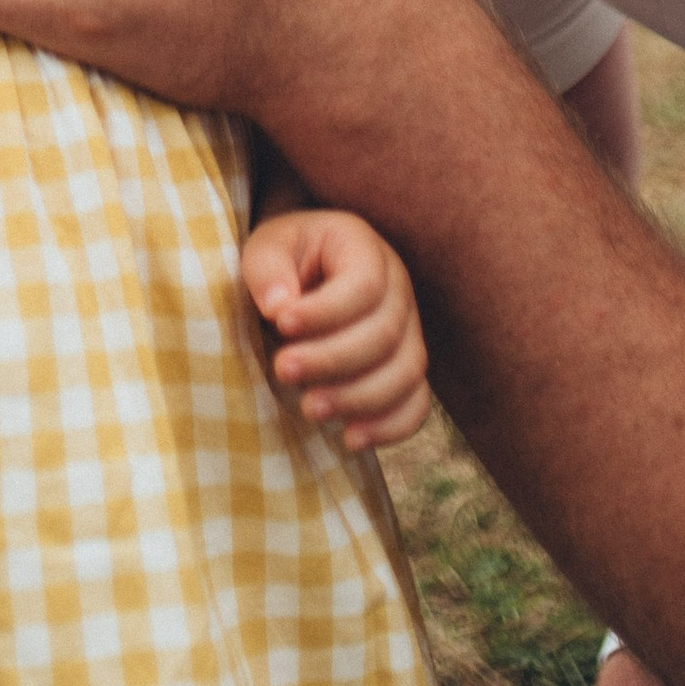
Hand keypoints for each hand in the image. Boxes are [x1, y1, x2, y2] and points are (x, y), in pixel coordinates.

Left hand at [240, 206, 428, 449]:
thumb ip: (267, 269)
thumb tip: (278, 307)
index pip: (364, 284)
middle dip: (331, 360)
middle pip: (384, 334)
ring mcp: (409, 330)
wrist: (303, 274)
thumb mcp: (266, 247)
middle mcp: (398, 287)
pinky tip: (351, 438)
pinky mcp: (406, 369)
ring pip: (406, 372)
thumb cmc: (283, 260)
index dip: (326, 311)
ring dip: (358, 399)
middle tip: (283, 370)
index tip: (281, 325)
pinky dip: (390, 426)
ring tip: (309, 409)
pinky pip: (417, 404)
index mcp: (365, 248)